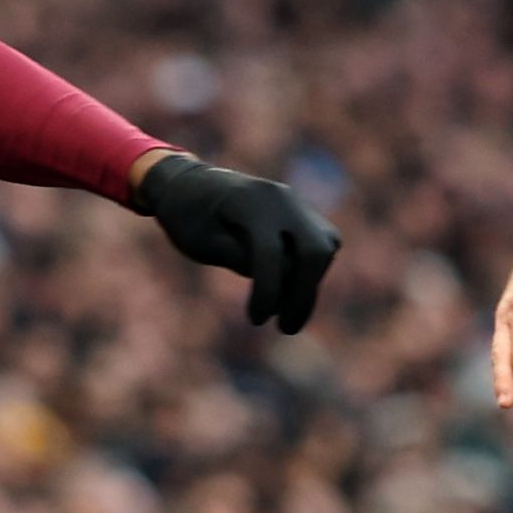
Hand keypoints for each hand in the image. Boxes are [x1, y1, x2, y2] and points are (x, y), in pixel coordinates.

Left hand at [138, 152, 341, 331]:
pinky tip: (287, 293)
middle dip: (304, 295)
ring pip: (324, 248)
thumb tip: (279, 283)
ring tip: (284, 315)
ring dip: (309, 285)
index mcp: (250, 201)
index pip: (271, 253)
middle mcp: (281, 198)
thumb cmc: (188, 215)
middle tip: (285, 329)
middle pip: (315, 251)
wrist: (189, 183)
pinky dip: (310, 272)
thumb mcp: (200, 242)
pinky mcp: (301, 212)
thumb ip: (237, 258)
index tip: (255, 321)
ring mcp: (295, 202)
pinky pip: (321, 244)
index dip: (268, 292)